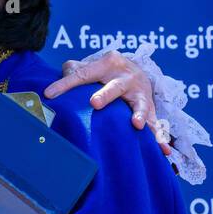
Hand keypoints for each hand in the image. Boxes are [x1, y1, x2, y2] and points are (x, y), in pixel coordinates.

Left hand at [43, 52, 171, 156]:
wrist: (136, 71)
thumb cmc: (104, 73)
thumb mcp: (90, 68)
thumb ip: (72, 72)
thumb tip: (51, 88)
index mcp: (108, 63)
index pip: (83, 74)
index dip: (65, 84)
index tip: (50, 94)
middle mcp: (126, 76)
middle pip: (114, 86)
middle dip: (105, 94)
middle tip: (94, 103)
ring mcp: (140, 93)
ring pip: (141, 104)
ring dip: (139, 114)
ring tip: (137, 125)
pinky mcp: (150, 108)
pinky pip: (156, 124)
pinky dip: (160, 136)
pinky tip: (162, 149)